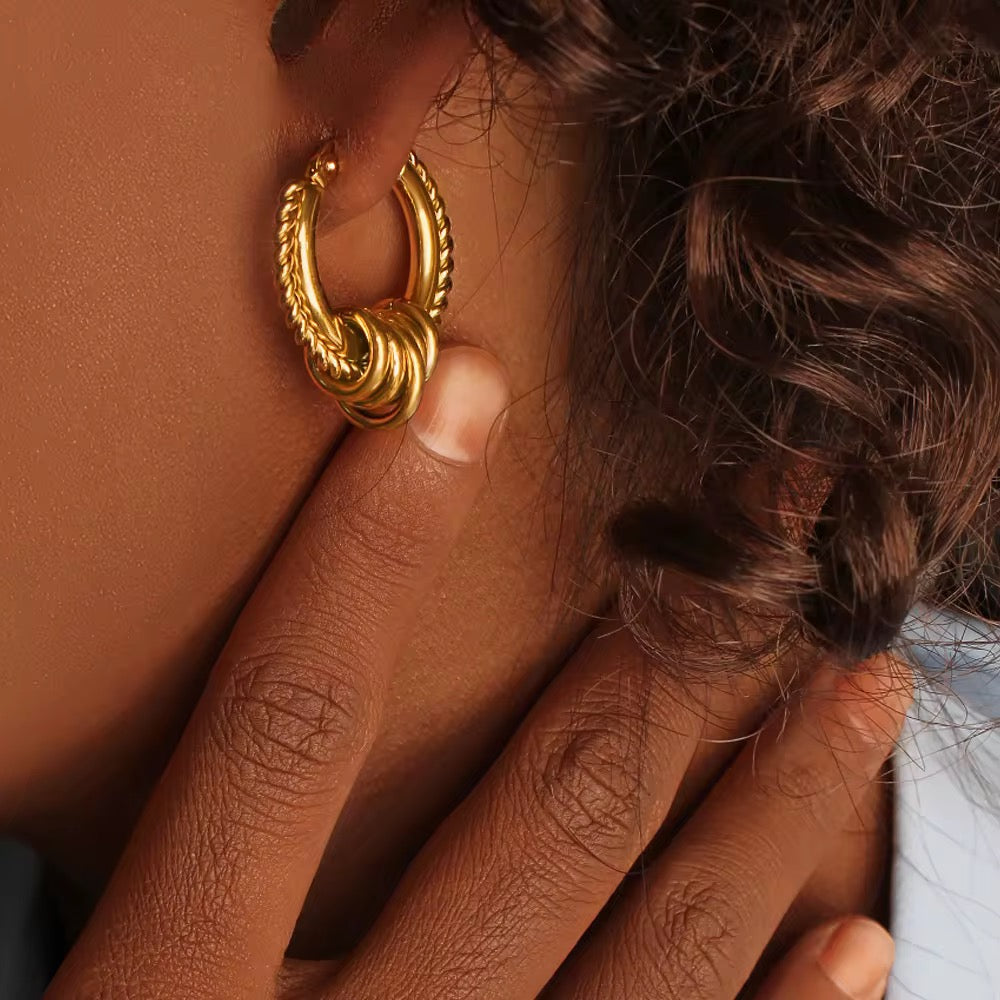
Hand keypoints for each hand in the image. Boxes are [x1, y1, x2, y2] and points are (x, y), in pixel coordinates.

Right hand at [46, 347, 906, 999]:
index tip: (459, 399)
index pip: (287, 725)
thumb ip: (103, 906)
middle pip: (538, 822)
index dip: (368, 554)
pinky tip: (860, 937)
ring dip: (768, 806)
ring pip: (657, 960)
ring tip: (863, 679)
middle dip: (663, 653)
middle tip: (779, 526)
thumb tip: (163, 761)